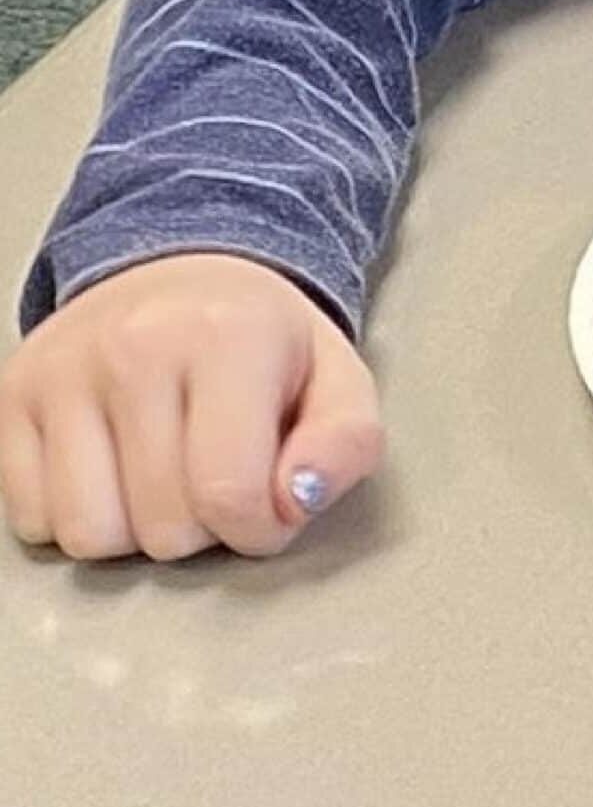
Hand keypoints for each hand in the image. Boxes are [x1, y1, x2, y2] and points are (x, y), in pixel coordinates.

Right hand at [0, 254, 384, 561]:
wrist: (183, 271)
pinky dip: (80, 515)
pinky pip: (33, 522)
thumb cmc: (264, 343)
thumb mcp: (338, 382)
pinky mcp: (12, 396)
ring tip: (167, 472)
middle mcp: (135, 345)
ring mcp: (63, 370)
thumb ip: (345, 445)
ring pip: (89, 535)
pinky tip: (115, 466)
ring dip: (136, 529)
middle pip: (162, 528)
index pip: (230, 493)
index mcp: (230, 335)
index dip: (259, 528)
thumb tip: (295, 502)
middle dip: (203, 526)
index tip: (271, 505)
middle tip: (218, 472)